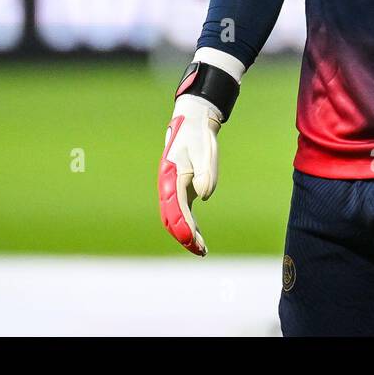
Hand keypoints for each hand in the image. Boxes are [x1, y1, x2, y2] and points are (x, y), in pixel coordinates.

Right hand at [157, 93, 222, 255]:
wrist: (193, 123)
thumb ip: (205, 173)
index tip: (192, 238)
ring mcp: (174, 189)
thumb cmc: (198, 137)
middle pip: (172, 217)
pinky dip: (189, 226)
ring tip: (201, 251)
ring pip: (176, 218)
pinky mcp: (183, 189)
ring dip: (187, 235)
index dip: (183, 224)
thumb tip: (203, 196)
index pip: (175, 206)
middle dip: (184, 235)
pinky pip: (183, 213)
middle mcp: (168, 185)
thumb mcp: (204, 151)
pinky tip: (197, 238)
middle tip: (200, 250)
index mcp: (170, 176)